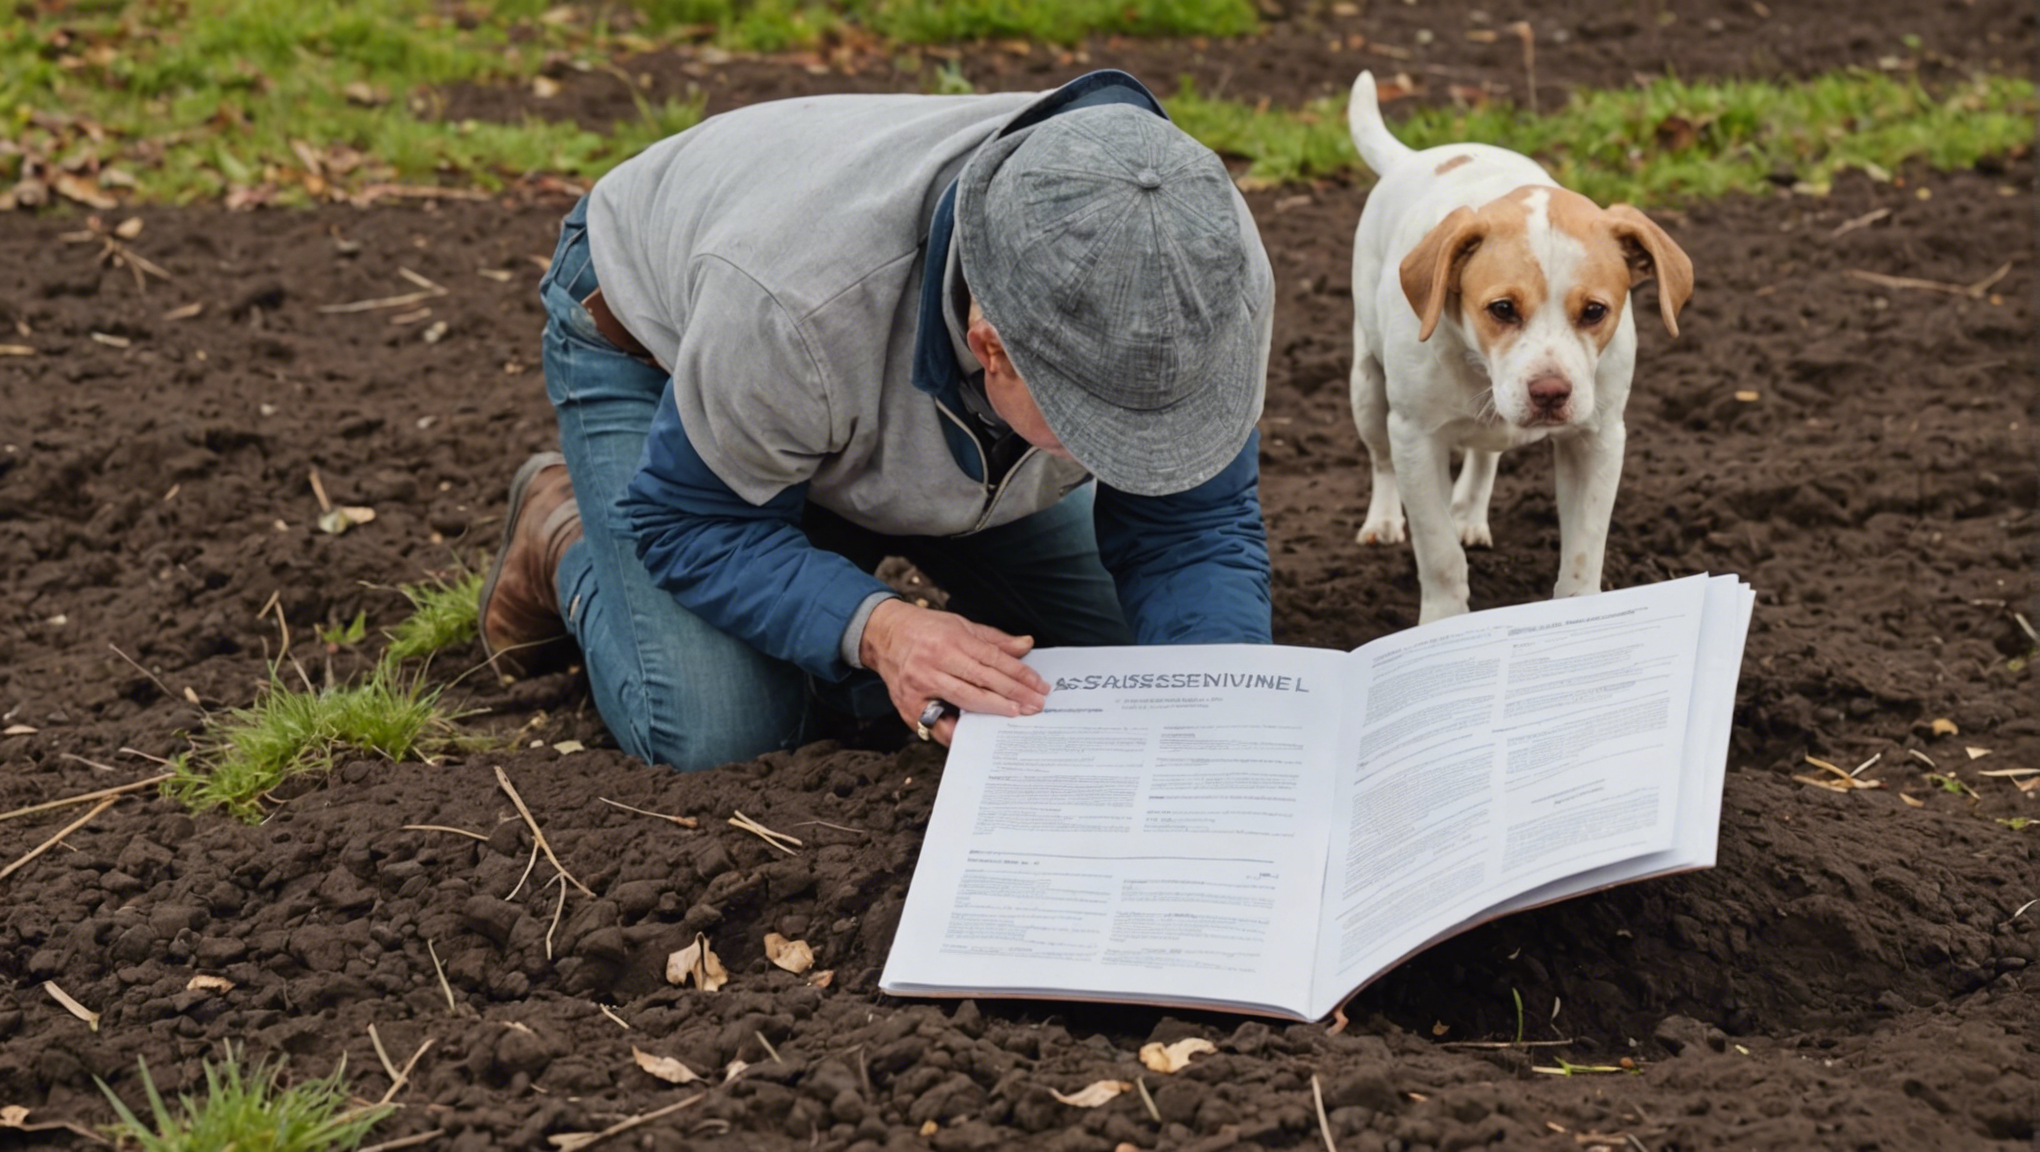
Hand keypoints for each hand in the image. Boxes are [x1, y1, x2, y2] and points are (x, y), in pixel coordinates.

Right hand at [860, 599, 1049, 745]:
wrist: (884, 635)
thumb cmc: (926, 631)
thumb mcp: (961, 626)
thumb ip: (994, 640)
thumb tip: (1026, 645)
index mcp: (951, 639)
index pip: (993, 659)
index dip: (1019, 674)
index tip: (1039, 686)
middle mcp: (936, 661)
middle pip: (982, 681)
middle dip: (1013, 695)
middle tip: (1035, 706)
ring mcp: (921, 683)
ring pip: (963, 700)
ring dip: (992, 710)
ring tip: (1014, 715)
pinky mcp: (909, 703)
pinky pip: (937, 723)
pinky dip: (957, 731)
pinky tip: (977, 734)